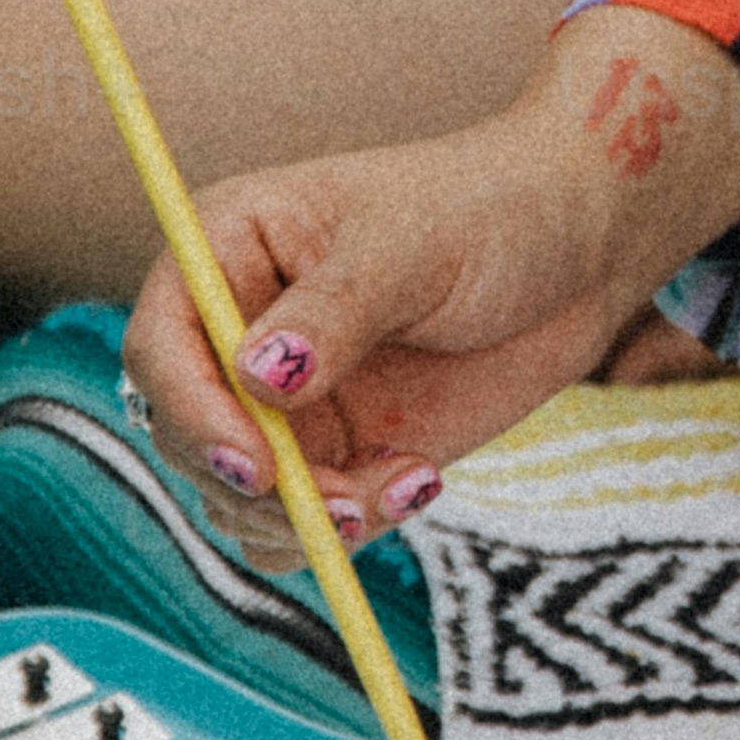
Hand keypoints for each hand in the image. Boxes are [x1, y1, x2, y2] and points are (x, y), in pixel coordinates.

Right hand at [119, 5, 739, 568]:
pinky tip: (422, 482)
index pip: (160, 347)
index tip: (258, 464)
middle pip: (184, 439)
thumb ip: (332, 314)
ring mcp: (284, 401)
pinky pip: (303, 526)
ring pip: (236, 499)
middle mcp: (239, 333)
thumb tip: (258, 376)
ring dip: (306, 522)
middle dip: (257, 486)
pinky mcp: (336, 452)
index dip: (193, 414)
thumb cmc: (490, 212)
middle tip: (347, 500)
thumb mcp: (410, 247)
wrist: (579, 251)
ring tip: (404, 484)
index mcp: (228, 252)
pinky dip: (351, 527)